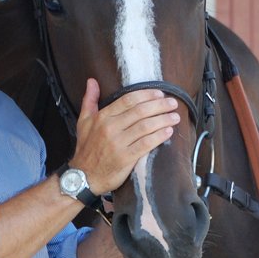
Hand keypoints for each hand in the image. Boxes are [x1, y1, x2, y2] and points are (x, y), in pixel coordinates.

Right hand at [69, 79, 178, 193]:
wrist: (84, 176)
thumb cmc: (86, 148)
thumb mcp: (83, 121)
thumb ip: (89, 100)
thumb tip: (92, 81)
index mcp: (102, 117)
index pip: (128, 100)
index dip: (146, 95)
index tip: (159, 93)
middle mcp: (110, 128)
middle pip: (140, 111)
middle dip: (159, 105)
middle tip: (172, 102)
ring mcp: (118, 143)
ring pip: (145, 127)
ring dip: (163, 120)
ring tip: (175, 116)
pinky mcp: (126, 158)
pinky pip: (146, 144)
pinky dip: (159, 137)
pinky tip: (168, 132)